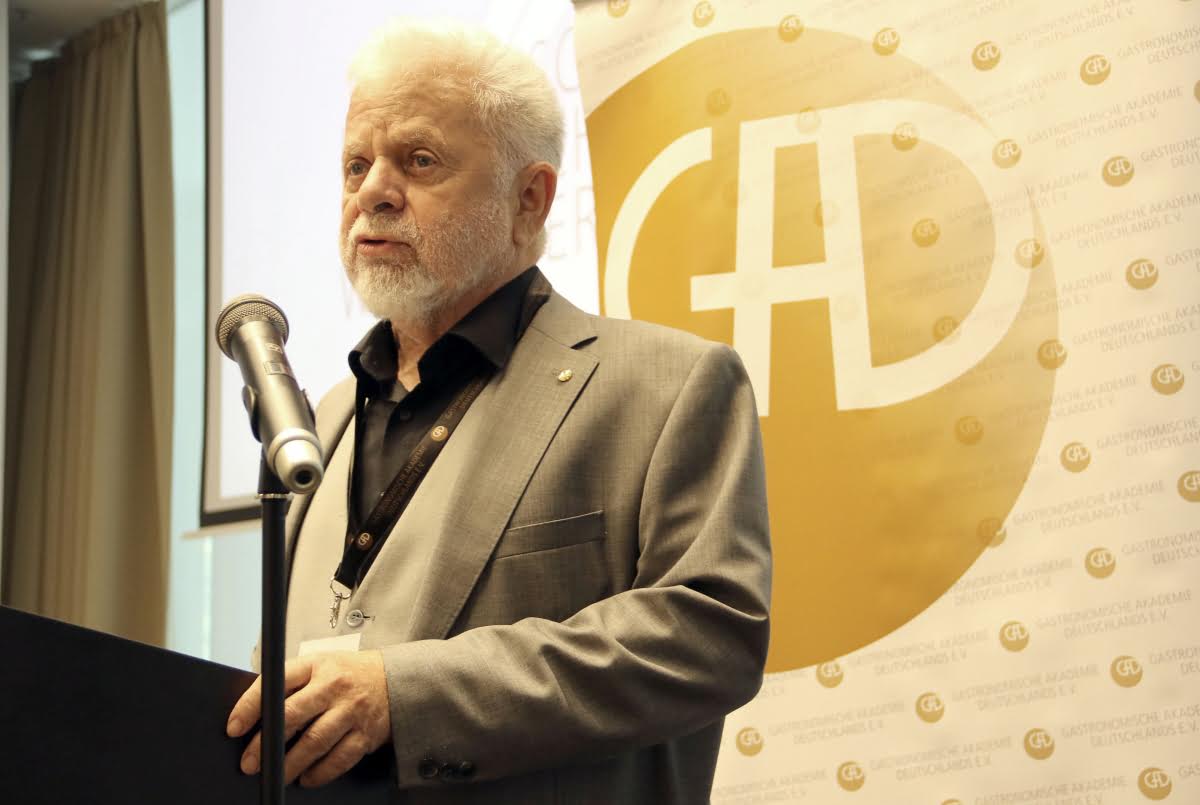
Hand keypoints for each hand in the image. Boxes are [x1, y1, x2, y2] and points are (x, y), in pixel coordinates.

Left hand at [227, 650, 391, 786]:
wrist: (396, 679)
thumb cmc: (349, 675)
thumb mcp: (320, 666)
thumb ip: (293, 685)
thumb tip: (256, 716)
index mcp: (317, 665)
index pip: (277, 681)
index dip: (251, 705)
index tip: (234, 726)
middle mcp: (334, 686)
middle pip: (293, 716)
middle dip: (265, 744)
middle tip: (250, 762)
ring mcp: (352, 710)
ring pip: (314, 742)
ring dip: (290, 764)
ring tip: (276, 774)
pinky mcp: (365, 734)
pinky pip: (338, 759)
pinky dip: (319, 773)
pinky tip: (307, 777)